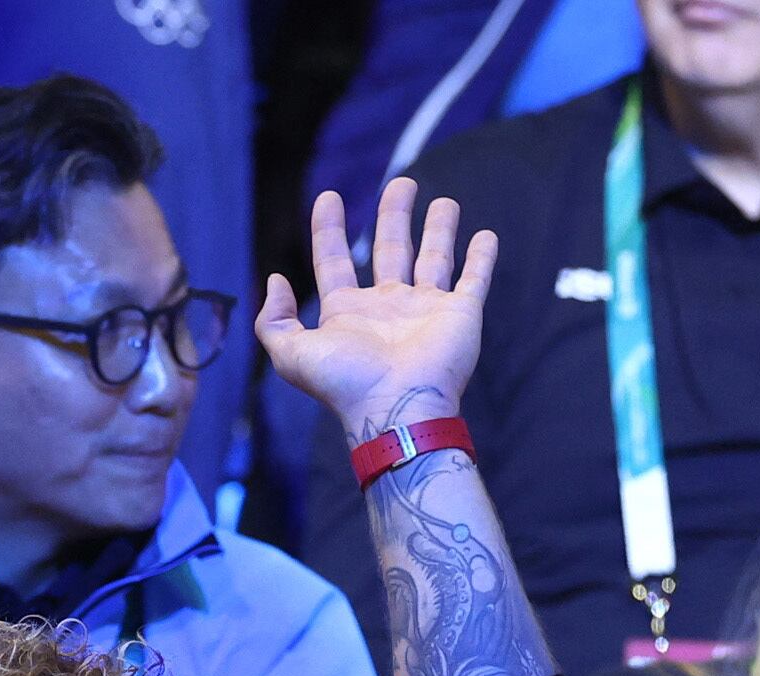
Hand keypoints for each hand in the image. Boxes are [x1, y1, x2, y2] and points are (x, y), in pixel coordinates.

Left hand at [257, 176, 496, 433]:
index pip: (335, 260)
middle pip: (391, 249)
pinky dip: (482, 258)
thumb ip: (273, 320)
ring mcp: (426, 310)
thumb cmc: (346, 383)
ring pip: (434, 258)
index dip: (328, 229)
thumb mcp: (291, 354)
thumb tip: (276, 279)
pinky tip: (486, 236)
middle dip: (394, 215)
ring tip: (444, 202)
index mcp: (348, 312)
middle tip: (401, 183)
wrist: (397, 408)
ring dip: (439, 229)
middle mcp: (388, 306)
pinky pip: (474, 280)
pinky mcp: (460, 315)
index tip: (329, 197)